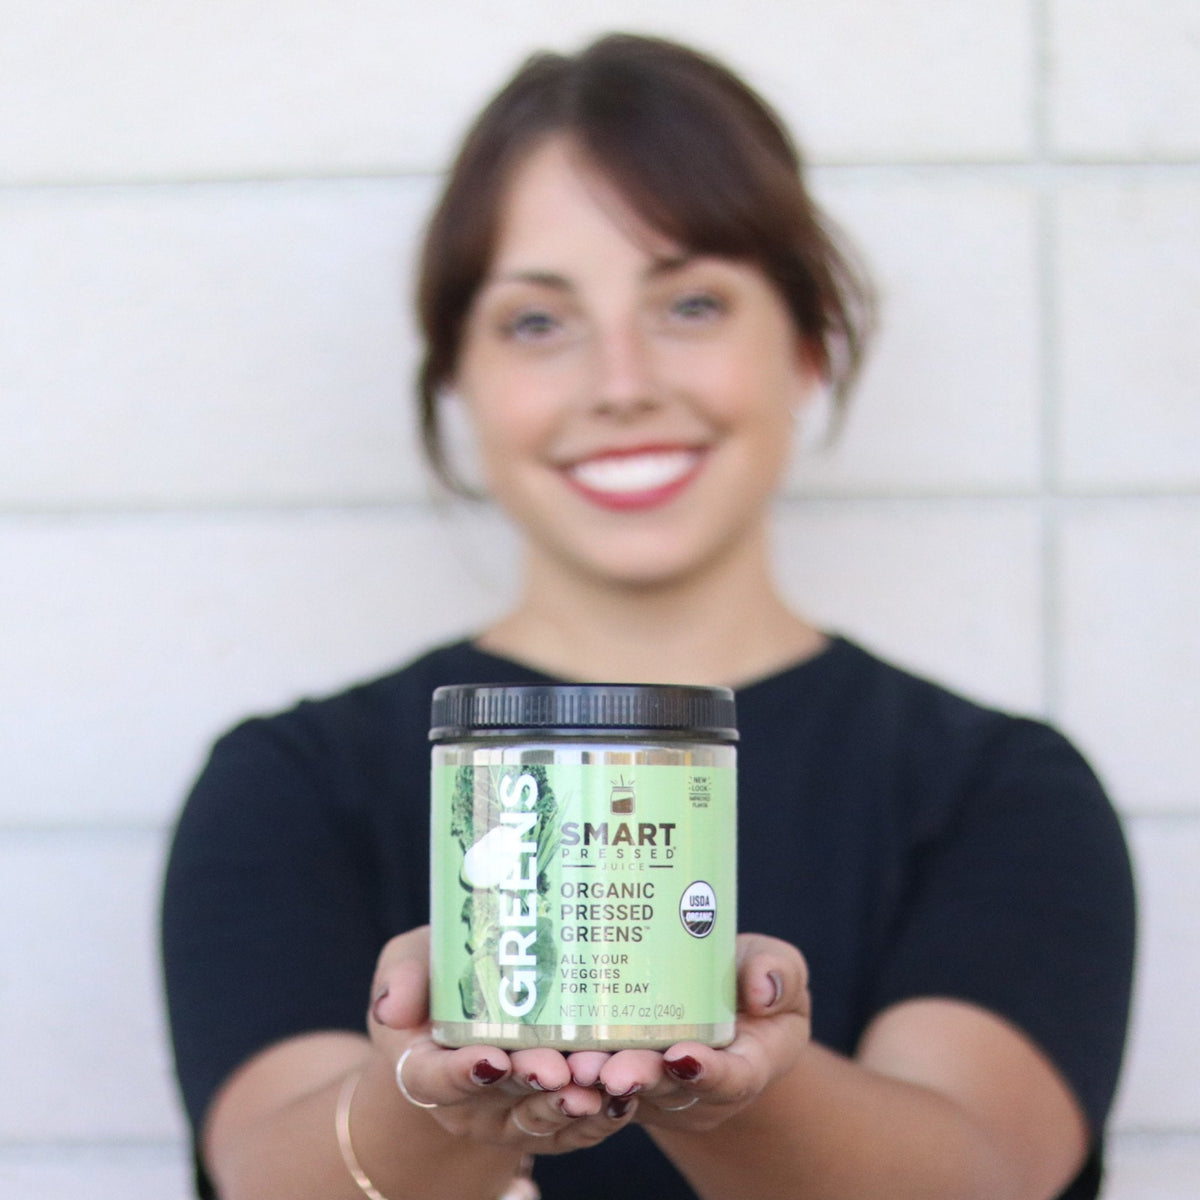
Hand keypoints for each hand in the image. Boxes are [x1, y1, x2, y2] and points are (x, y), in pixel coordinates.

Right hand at [368, 927, 638, 1154]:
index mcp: (424, 1067)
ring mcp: (507, 1117)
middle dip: (533, 1084)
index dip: (464, 1073)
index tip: (493, 1058)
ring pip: (541, 1119)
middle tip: (560, 1067)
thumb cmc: (437, 979)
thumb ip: (404, 976)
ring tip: (598, 1083)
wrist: (465, 1014)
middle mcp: (465, 1103)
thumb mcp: (410, 964)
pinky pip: (573, 1131)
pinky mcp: (547, 1120)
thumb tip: (394, 1006)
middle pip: (500, 1100)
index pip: (436, 1079)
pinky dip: (599, 1119)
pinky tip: (622, 1099)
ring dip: (571, 1104)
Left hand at [568, 932, 811, 1131]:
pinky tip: (553, 1055)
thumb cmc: (752, 982)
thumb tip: (763, 989)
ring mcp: (660, 1091)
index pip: (731, 1079)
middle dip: (639, 1079)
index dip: (707, 1072)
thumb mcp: (780, 971)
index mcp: (747, 1066)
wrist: (723, 1006)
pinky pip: (598, 1084)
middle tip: (612, 1070)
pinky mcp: (623, 1080)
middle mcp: (701, 1090)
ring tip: (577, 1065)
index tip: (682, 1056)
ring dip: (600, 1082)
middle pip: (669, 1092)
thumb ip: (779, 974)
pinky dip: (578, 1073)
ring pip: (627, 1093)